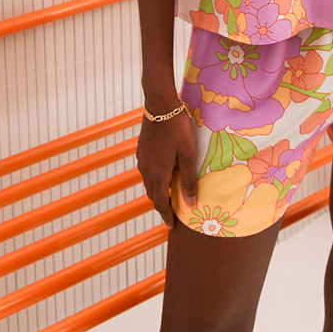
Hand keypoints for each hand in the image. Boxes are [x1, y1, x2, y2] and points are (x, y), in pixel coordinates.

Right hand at [136, 108, 197, 228]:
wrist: (160, 105)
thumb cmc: (178, 129)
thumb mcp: (188, 155)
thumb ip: (189, 180)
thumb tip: (191, 204)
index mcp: (158, 174)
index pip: (160, 203)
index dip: (166, 217)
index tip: (172, 226)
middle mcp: (146, 170)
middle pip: (153, 194)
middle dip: (163, 205)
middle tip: (174, 210)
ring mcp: (142, 159)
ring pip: (149, 182)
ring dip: (158, 190)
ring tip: (171, 191)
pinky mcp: (141, 149)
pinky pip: (146, 171)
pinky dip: (155, 177)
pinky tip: (165, 171)